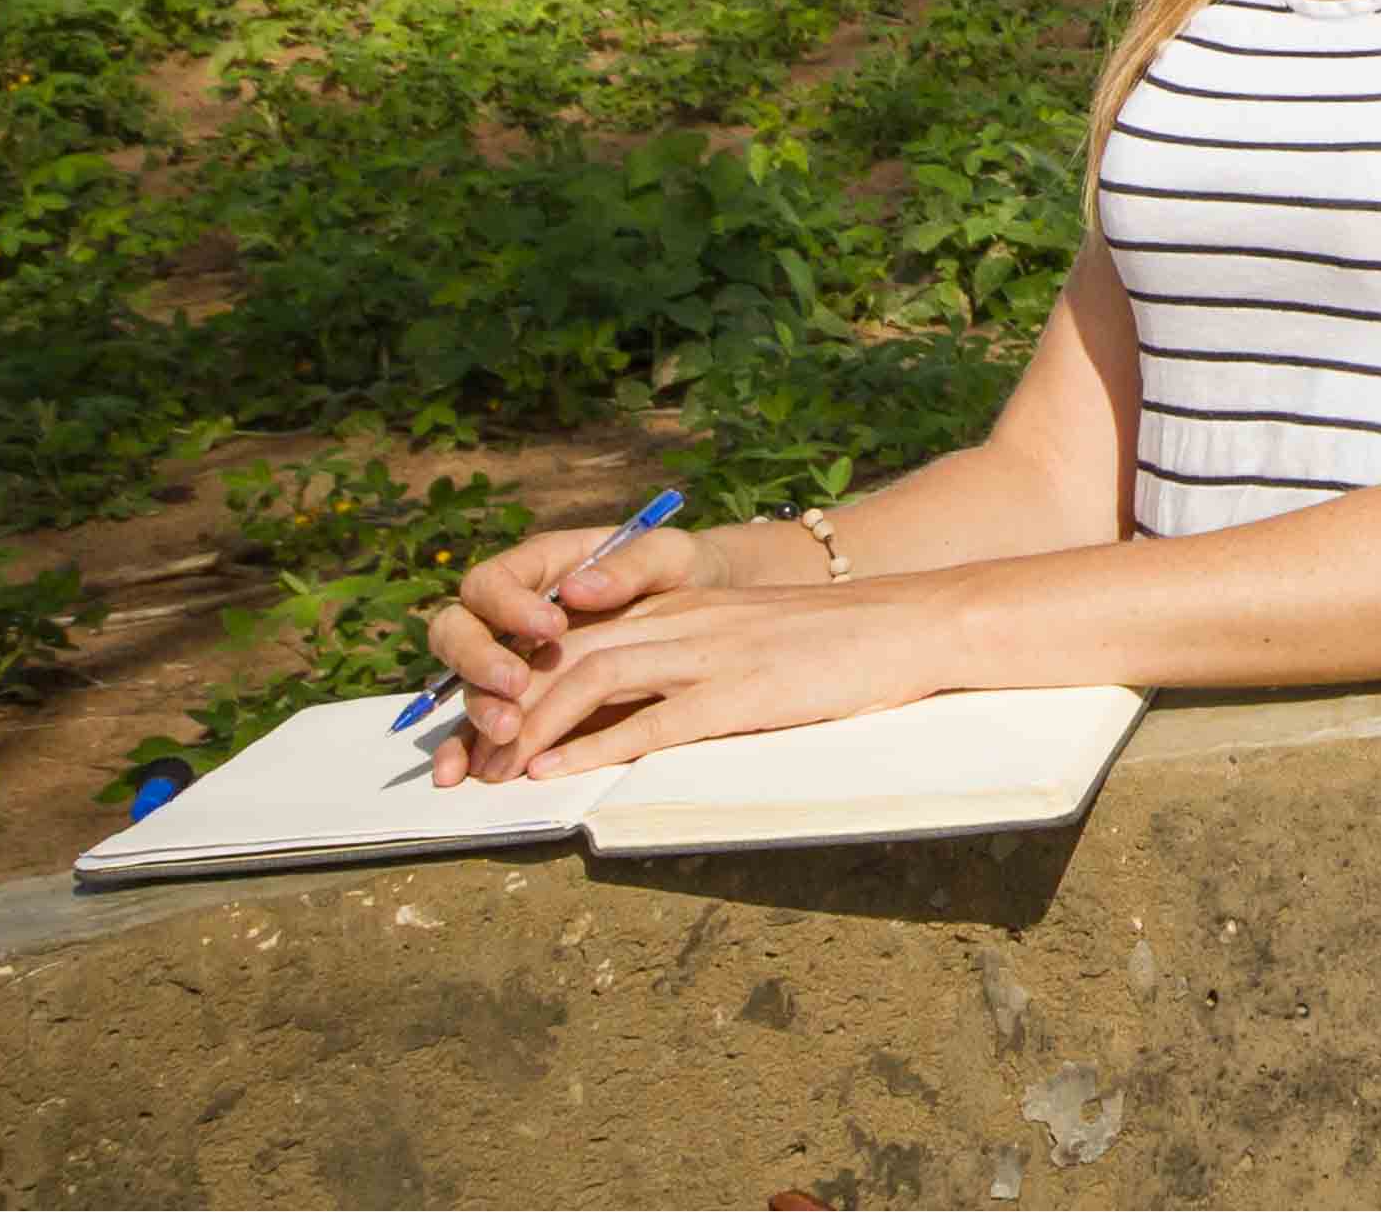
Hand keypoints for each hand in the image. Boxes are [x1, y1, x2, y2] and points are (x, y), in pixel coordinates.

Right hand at [418, 514, 750, 782]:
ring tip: (508, 732)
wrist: (702, 607)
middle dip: (479, 660)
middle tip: (516, 685)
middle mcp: (509, 612)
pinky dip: (463, 746)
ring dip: (477, 709)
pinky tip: (459, 770)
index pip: (493, 582)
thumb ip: (632, 564)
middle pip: (458, 630)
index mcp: (537, 567)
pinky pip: (475, 721)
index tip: (552, 627)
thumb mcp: (669, 557)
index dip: (510, 605)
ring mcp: (508, 656)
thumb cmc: (682, 572)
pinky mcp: (517, 699)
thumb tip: (577, 589)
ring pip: (465, 681)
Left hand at [435, 566, 949, 786]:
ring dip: (530, 729)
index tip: (476, 733)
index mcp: (682, 606)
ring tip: (493, 774)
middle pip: (564, 657)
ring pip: (591, 680)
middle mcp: (684, 620)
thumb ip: (688, 660)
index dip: (513, 685)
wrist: (916, 622)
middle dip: (502, 712)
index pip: (572, 637)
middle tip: (464, 765)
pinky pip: (652, 720)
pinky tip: (555, 774)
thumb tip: (626, 714)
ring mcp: (712, 652)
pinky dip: (592, 749)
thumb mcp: (749, 638)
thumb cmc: (840, 643)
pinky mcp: (742, 691)